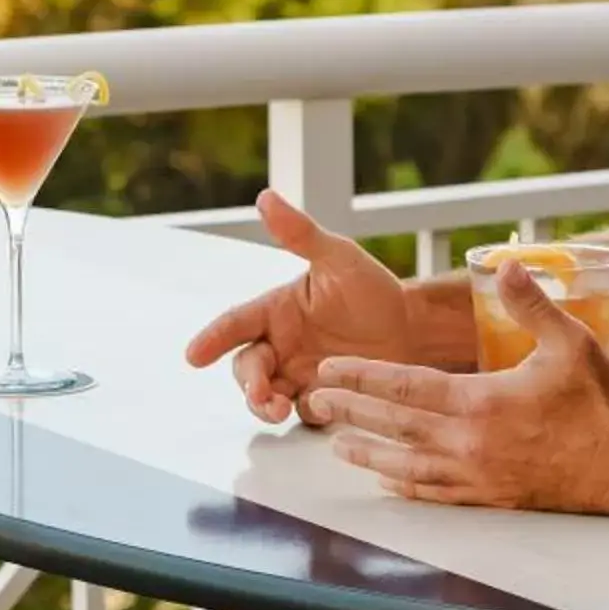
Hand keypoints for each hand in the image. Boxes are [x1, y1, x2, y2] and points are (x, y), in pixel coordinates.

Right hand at [185, 190, 416, 425]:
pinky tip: (320, 407)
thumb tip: (265, 198)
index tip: (193, 356)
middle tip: (261, 393)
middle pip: (247, 367)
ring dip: (265, 405)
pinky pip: (304, 410)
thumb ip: (300, 233)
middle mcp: (282, 344)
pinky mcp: (323, 397)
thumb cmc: (373, 289)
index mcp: (277, 310)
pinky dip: (304, 412)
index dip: (212, 339)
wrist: (415, 328)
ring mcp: (300, 373)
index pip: (236, 324)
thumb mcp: (338, 257)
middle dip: (248, 382)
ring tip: (279, 409)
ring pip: (267, 395)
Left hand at [306, 261, 608, 510]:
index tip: (331, 369)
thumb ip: (530, 304)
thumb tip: (503, 265)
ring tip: (336, 444)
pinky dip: (406, 485)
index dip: (362, 376)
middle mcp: (471, 444)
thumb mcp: (570, 342)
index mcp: (481, 402)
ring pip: (407, 465)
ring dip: (368, 453)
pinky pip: (436, 494)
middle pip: (394, 426)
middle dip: (350, 411)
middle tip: (315, 401)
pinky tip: (388, 480)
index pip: (403, 387)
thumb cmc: (605, 403)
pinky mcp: (494, 498)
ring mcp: (479, 476)